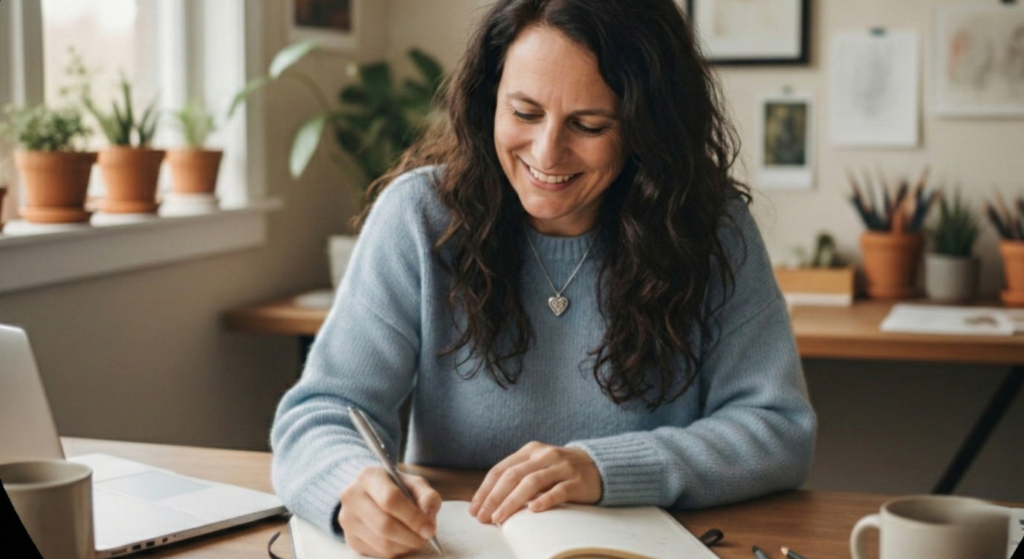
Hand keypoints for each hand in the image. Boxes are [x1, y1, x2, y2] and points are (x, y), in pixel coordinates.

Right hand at [338, 466, 441, 558]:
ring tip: (416, 539)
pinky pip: (377, 552)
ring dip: (405, 546)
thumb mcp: (415, 484)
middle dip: (411, 536)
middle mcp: (352, 496)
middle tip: (426, 537)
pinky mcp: (349, 538)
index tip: (429, 528)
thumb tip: (428, 520)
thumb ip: (427, 497)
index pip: (390, 499)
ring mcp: (347, 518)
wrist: (371, 494)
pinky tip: (402, 542)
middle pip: (384, 525)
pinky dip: (395, 551)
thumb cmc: (397, 488)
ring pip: (381, 542)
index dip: (413, 517)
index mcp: (369, 476)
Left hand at [469, 441, 601, 524]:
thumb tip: (487, 502)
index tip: (474, 509)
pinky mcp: (577, 481)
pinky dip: (545, 500)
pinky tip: (533, 511)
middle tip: (482, 518)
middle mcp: (544, 455)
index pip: (501, 469)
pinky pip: (559, 490)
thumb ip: (518, 476)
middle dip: (494, 498)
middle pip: (513, 476)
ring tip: (499, 518)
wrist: (599, 466)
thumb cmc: (561, 471)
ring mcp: (562, 467)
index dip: (485, 490)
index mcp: (530, 451)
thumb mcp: (538, 466)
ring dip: (512, 502)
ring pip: (532, 483)